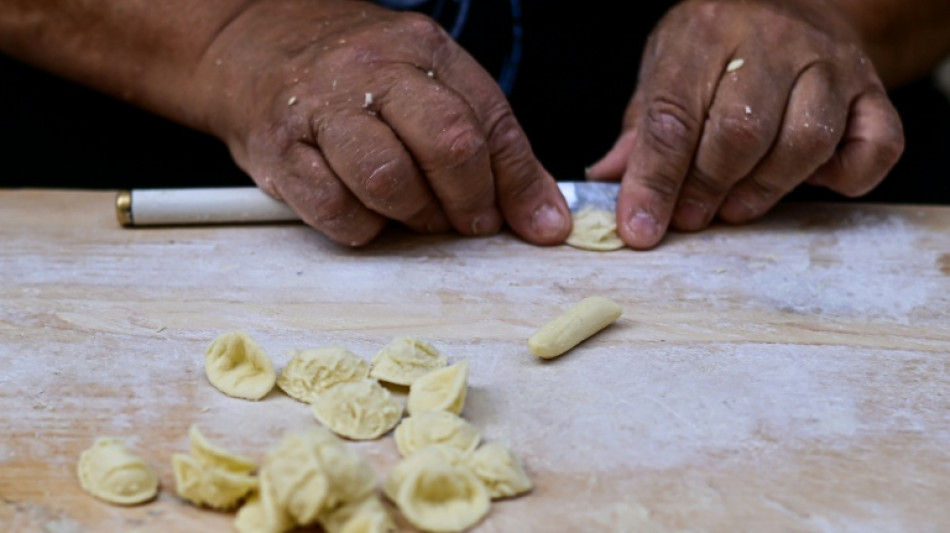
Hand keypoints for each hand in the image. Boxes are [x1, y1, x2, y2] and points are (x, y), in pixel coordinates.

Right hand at [195, 0, 569, 245]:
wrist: (252, 47)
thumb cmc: (354, 76)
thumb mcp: (428, 83)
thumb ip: (490, 145)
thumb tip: (545, 220)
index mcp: (421, 48)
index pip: (489, 119)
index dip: (517, 183)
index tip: (531, 225)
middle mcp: (371, 70)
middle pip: (445, 143)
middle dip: (469, 201)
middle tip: (468, 222)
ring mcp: (320, 108)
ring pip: (387, 179)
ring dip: (414, 215)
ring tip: (415, 214)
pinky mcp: (278, 151)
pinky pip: (334, 209)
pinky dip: (362, 227)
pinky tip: (366, 213)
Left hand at [587, 0, 903, 248]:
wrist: (804, 6)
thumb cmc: (722, 48)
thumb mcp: (668, 68)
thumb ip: (642, 128)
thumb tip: (608, 181)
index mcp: (706, 31)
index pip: (673, 116)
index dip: (654, 181)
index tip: (640, 228)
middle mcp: (773, 40)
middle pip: (740, 133)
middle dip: (708, 189)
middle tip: (691, 217)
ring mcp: (830, 63)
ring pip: (806, 142)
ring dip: (765, 190)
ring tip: (735, 206)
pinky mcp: (874, 91)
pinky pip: (875, 147)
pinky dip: (845, 178)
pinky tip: (811, 181)